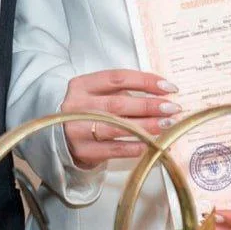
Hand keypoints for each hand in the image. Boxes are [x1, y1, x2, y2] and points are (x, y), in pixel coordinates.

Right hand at [61, 69, 180, 168]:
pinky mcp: (84, 151)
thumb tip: (159, 94)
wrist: (58, 138)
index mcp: (82, 84)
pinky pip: (115, 149)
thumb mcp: (96, 94)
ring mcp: (78, 129)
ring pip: (117, 126)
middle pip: (118, 103)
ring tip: (167, 125)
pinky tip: (153, 144)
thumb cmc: (86, 112)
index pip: (117, 78)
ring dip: (146, 126)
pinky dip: (136, 146)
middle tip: (172, 108)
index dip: (145, 81)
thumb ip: (120, 92)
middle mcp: (77, 105)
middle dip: (149, 105)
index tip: (168, 87)